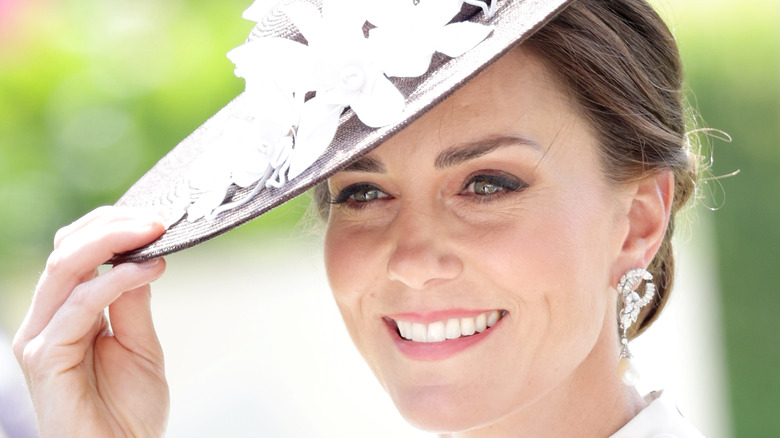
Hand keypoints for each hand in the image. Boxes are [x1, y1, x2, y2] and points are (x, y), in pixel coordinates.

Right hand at [13, 207, 169, 437]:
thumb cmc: (128, 408)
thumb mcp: (140, 343)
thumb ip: (132, 301)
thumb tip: (140, 256)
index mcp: (65, 312)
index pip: (75, 251)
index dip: (110, 226)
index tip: (156, 216)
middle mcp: (46, 321)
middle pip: (66, 251)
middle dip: (112, 225)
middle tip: (157, 217)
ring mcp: (41, 338)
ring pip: (66, 268)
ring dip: (114, 241)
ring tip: (155, 231)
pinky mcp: (46, 358)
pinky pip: (80, 305)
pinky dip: (116, 280)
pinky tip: (149, 269)